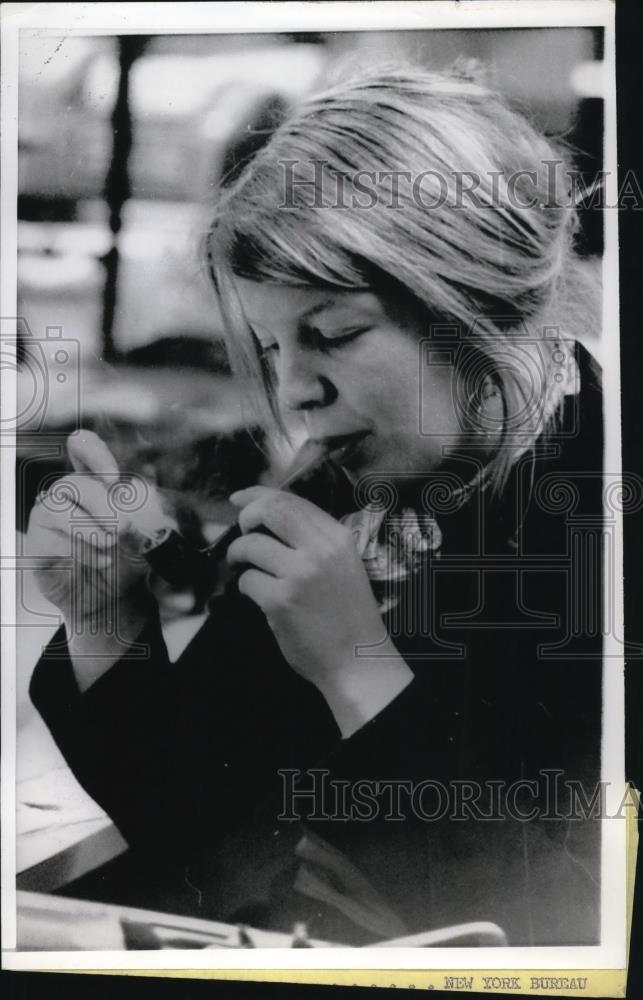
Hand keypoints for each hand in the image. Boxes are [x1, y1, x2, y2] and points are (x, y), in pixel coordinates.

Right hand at [25, 429, 163, 631]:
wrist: (113, 598)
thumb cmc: (127, 561)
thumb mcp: (144, 542)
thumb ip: (139, 527)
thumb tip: (126, 524)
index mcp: (95, 482)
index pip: (83, 447)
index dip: (94, 454)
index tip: (113, 480)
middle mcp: (68, 496)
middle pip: (72, 481)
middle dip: (101, 504)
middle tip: (121, 527)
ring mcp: (49, 518)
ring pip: (55, 505)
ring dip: (88, 526)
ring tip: (110, 546)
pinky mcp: (38, 544)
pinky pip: (50, 538)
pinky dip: (80, 550)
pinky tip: (101, 561)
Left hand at [227, 486, 412, 735]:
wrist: (358, 659)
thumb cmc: (347, 615)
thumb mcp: (342, 564)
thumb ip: (313, 540)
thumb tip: (268, 516)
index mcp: (338, 537)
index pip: (291, 501)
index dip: (258, 495)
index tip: (239, 498)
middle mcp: (320, 550)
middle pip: (269, 511)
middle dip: (246, 516)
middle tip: (241, 531)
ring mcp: (300, 575)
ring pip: (250, 546)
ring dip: (238, 554)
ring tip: (243, 566)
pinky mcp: (281, 601)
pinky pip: (247, 580)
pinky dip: (245, 586)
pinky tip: (258, 595)